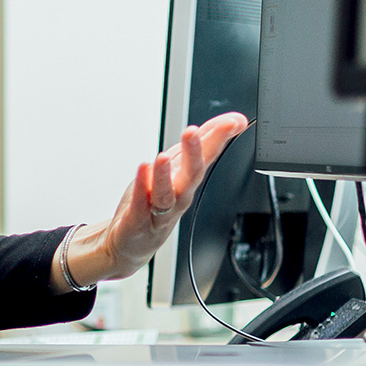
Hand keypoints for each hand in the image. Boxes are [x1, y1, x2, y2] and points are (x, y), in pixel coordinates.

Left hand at [54, 112, 247, 289]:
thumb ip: (201, 143)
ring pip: (167, 195)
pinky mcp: (138, 221)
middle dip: (194, 153)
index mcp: (187, 181)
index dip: (220, 138)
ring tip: (163, 156)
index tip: (234, 122)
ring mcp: (159, 211)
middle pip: (191, 176)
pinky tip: (142, 170)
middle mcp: (178, 197)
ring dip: (165, 175)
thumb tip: (230, 121)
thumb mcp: (178, 167)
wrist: (132, 244)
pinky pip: (141, 205)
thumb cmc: (155, 204)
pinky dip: (142, 187)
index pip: (207, 156)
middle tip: (192, 131)